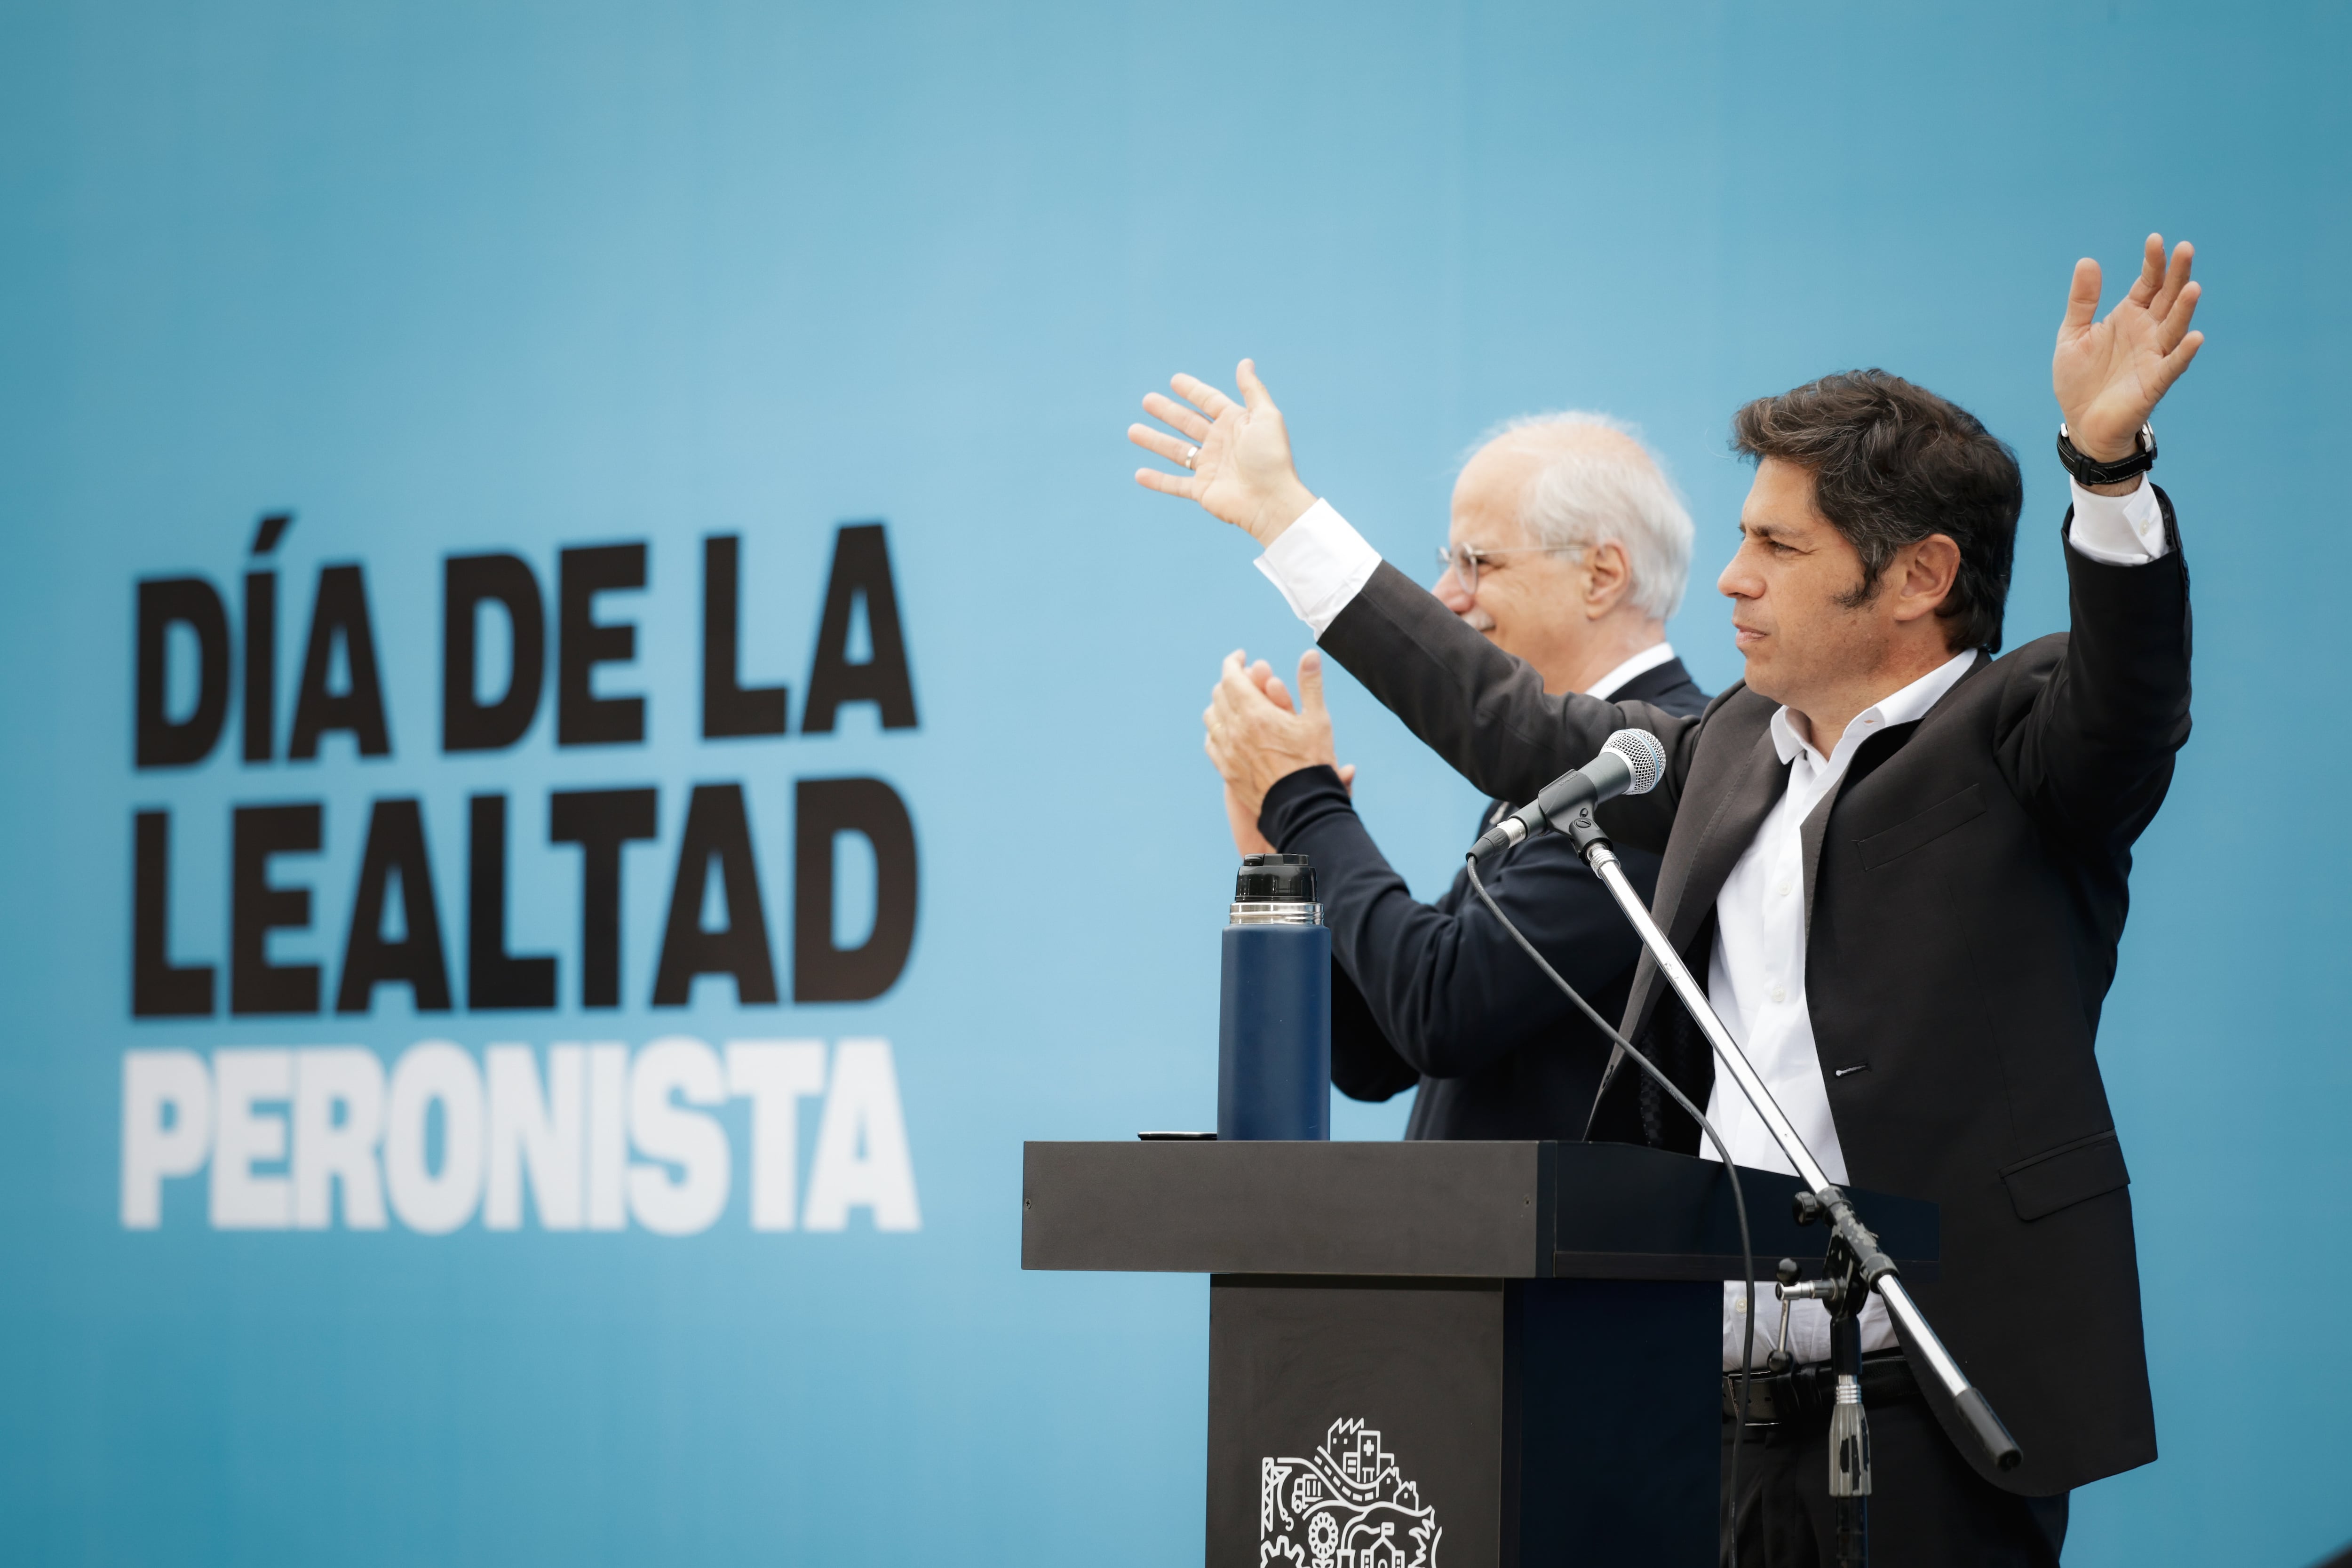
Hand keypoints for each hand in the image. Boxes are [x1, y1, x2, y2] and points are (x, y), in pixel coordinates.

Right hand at [1130, 360, 1319, 545]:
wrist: (1271, 500)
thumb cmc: (1271, 457)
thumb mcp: (1266, 416)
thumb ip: (1252, 390)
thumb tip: (1245, 362)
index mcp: (1234, 424)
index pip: (1209, 402)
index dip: (1193, 391)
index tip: (1175, 380)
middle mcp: (1220, 444)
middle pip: (1187, 423)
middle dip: (1167, 411)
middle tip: (1146, 400)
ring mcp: (1209, 467)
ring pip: (1176, 451)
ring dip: (1154, 441)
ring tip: (1133, 431)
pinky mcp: (1202, 490)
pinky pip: (1175, 484)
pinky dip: (1157, 480)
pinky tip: (1139, 474)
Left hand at [1203, 649, 1348, 822]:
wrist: (1301, 807)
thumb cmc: (1313, 763)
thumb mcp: (1318, 720)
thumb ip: (1310, 684)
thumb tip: (1310, 654)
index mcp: (1255, 713)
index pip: (1231, 676)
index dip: (1234, 661)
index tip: (1242, 657)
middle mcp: (1235, 730)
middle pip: (1219, 693)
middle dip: (1231, 680)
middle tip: (1245, 678)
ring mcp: (1227, 751)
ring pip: (1211, 717)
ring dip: (1221, 703)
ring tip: (1235, 702)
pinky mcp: (1225, 770)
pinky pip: (1210, 742)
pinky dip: (1216, 729)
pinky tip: (1227, 729)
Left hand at [2054, 234, 2205, 464]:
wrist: (2082, 424)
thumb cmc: (2080, 379)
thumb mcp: (2073, 335)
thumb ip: (2082, 301)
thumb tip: (2087, 261)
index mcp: (2129, 316)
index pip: (2148, 283)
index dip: (2153, 262)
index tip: (2156, 240)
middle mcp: (2147, 331)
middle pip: (2168, 297)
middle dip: (2176, 274)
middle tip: (2185, 248)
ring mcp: (2154, 355)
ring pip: (2175, 327)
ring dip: (2184, 308)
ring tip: (2192, 287)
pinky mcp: (2155, 382)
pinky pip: (2173, 365)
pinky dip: (2185, 352)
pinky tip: (2195, 337)